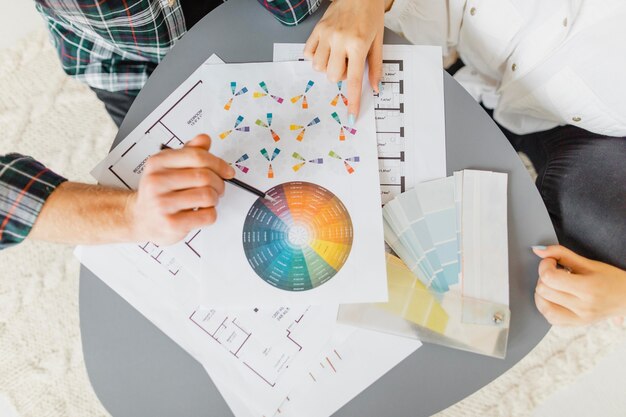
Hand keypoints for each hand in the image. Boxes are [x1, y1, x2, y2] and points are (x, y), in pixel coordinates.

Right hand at [127, 134, 234, 244]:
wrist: (141, 218)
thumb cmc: (158, 192)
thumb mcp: (169, 167)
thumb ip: (188, 152)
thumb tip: (204, 139)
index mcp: (158, 163)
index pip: (197, 156)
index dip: (218, 163)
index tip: (227, 171)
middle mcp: (157, 181)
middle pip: (205, 176)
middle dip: (219, 183)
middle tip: (218, 188)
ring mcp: (163, 203)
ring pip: (208, 196)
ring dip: (215, 198)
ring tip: (208, 200)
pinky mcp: (172, 223)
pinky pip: (207, 216)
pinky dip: (211, 214)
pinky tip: (202, 211)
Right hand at [304, 0, 388, 120]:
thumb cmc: (370, 15)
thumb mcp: (378, 40)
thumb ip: (376, 66)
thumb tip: (375, 88)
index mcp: (358, 44)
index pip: (354, 79)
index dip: (353, 100)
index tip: (351, 115)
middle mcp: (340, 40)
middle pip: (332, 76)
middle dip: (340, 75)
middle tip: (348, 62)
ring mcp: (326, 35)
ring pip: (318, 67)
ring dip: (327, 67)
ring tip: (336, 54)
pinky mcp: (316, 30)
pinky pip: (308, 54)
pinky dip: (315, 57)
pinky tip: (325, 50)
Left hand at [533, 245, 625, 325]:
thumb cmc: (611, 279)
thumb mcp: (589, 263)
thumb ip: (562, 253)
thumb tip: (538, 249)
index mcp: (587, 288)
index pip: (549, 278)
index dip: (544, 265)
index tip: (551, 261)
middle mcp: (582, 306)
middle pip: (544, 291)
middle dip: (543, 277)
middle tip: (554, 272)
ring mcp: (579, 318)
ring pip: (543, 306)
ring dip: (542, 293)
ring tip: (553, 286)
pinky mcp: (576, 324)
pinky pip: (551, 319)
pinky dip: (547, 306)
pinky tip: (554, 298)